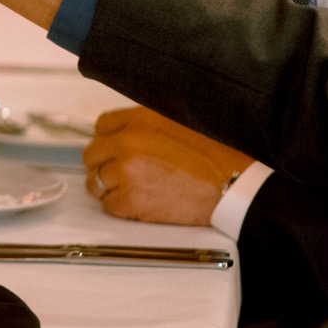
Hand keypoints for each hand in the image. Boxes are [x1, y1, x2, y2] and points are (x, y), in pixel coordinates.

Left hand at [82, 107, 253, 225]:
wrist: (235, 186)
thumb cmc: (217, 157)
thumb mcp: (181, 121)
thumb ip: (149, 123)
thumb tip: (129, 130)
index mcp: (140, 120)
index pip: (102, 126)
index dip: (108, 139)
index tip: (113, 149)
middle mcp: (128, 143)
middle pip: (92, 154)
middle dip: (104, 164)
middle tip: (120, 173)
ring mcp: (128, 172)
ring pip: (96, 182)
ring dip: (109, 187)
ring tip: (131, 189)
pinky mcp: (133, 200)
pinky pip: (109, 205)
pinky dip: (120, 207)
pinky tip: (139, 203)